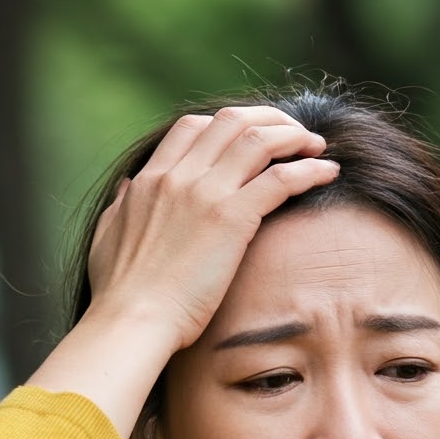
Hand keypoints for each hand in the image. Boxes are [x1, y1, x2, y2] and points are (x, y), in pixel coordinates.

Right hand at [82, 106, 340, 355]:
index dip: (229, 124)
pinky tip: (329, 172)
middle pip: (231, 120)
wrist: (131, 320)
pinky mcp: (231, 217)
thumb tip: (130, 188)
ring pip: (259, 139)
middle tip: (295, 134)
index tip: (253, 137)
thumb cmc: (120, 294)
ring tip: (317, 147)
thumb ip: (124, 207)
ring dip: (294, 136)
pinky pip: (281, 178)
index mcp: (150, 179)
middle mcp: (178, 176)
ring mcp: (205, 193)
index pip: (194, 127)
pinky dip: (310, 170)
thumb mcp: (110, 235)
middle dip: (270, 119)